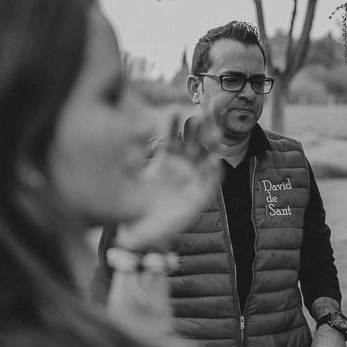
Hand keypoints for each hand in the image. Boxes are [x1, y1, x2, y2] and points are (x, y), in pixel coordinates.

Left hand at [115, 115, 220, 251]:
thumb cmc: (136, 207)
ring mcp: (192, 182)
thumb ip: (133, 162)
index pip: (172, 138)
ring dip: (211, 145)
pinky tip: (215, 161)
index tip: (173, 111)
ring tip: (214, 133)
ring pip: (206, 159)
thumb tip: (133, 139)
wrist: (142, 235)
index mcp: (166, 161)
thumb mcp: (131, 181)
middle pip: (193, 144)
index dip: (174, 125)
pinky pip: (211, 183)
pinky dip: (214, 172)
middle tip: (197, 116)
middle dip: (196, 130)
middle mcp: (182, 169)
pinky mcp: (199, 198)